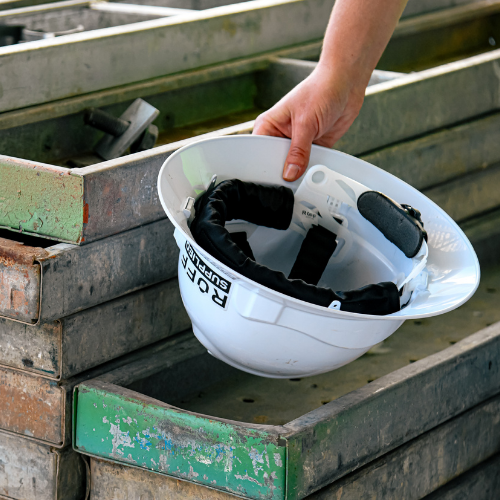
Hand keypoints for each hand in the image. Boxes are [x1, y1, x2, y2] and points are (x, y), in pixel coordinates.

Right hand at [253, 65, 365, 181]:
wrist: (346, 83)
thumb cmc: (321, 89)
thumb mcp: (306, 122)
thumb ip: (298, 151)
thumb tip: (290, 174)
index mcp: (269, 126)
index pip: (259, 152)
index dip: (265, 166)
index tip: (273, 178)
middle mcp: (281, 135)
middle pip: (276, 163)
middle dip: (285, 171)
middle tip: (291, 180)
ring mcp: (297, 142)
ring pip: (294, 166)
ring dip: (302, 170)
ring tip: (305, 174)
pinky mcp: (313, 147)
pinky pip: (311, 164)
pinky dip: (315, 168)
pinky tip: (317, 170)